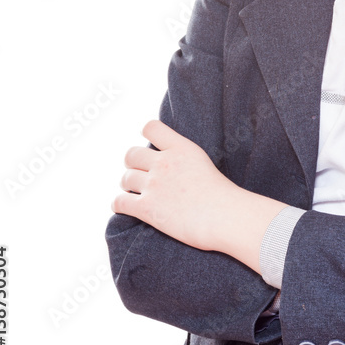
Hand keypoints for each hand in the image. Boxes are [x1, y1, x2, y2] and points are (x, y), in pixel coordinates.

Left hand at [111, 119, 232, 250]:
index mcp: (181, 148)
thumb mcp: (203, 163)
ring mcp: (154, 184)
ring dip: (128, 186)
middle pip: (131, 155)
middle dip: (132, 165)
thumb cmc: (223, 196)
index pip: (151, 128)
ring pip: (125, 178)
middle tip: (140, 175)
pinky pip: (120, 202)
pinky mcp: (147, 208)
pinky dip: (119, 204)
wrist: (226, 217)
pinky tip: (125, 207)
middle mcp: (165, 163)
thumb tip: (172, 166)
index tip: (149, 147)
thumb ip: (184, 159)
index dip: (146, 135)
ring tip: (134, 192)